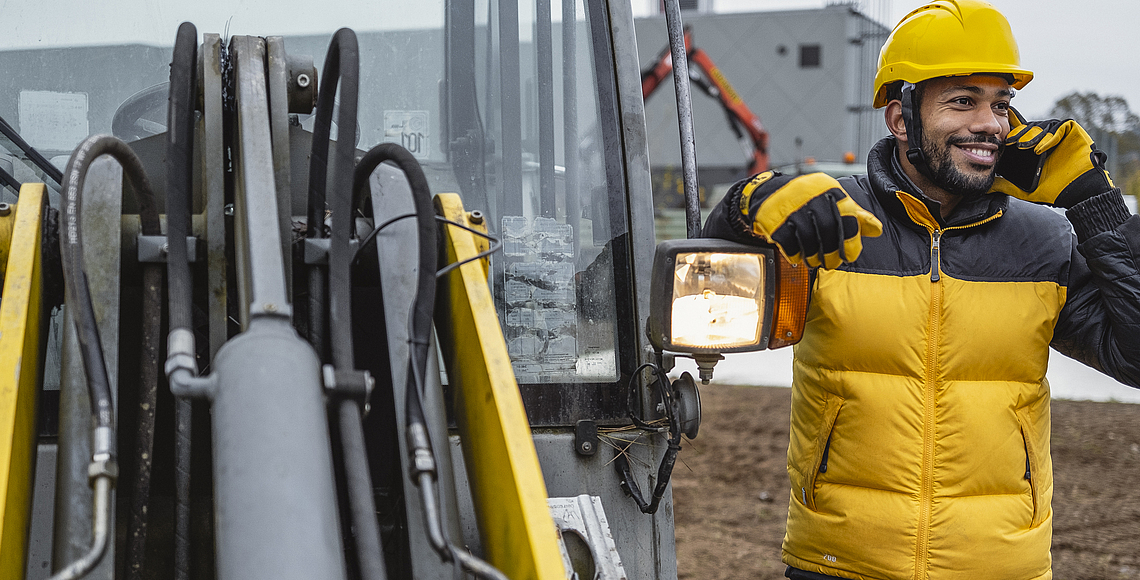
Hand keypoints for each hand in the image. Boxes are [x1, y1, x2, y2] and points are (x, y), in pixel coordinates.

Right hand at [746, 172, 881, 268]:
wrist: (768, 192)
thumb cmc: (806, 199)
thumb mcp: (831, 200)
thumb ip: (853, 214)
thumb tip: (876, 230)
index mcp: (829, 189)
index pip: (847, 214)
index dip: (851, 239)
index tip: (850, 255)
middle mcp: (811, 196)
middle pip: (827, 228)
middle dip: (831, 251)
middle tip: (833, 263)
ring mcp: (791, 208)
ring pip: (807, 238)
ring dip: (813, 256)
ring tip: (816, 262)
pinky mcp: (774, 220)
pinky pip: (788, 243)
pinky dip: (795, 254)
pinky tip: (799, 257)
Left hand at [993, 107, 1114, 207]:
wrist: (1078, 194)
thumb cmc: (1053, 191)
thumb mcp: (1023, 189)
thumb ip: (1005, 185)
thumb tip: (987, 186)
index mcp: (1035, 147)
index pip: (1021, 133)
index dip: (1011, 129)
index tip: (999, 134)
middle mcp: (1047, 139)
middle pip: (1030, 127)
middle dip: (1018, 134)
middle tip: (1009, 142)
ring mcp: (1061, 135)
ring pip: (1043, 126)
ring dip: (1031, 135)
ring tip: (1022, 146)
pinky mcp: (1074, 132)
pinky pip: (1061, 127)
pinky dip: (1050, 136)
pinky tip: (1040, 148)